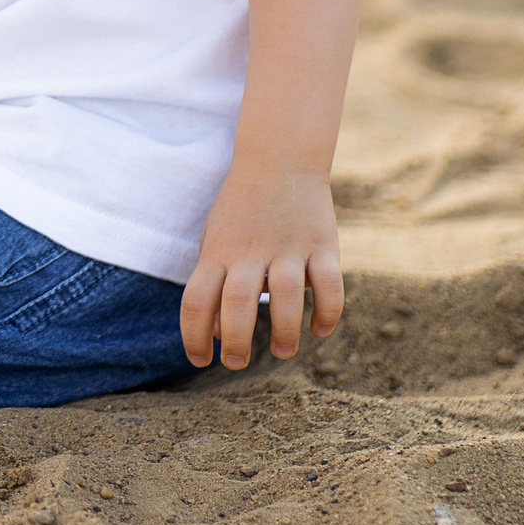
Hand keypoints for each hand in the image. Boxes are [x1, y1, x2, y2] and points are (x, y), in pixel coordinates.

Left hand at [179, 164, 343, 368]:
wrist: (279, 160)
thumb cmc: (240, 212)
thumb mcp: (215, 243)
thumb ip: (213, 287)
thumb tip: (217, 338)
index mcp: (218, 252)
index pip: (196, 301)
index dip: (194, 336)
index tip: (200, 360)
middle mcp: (250, 251)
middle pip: (236, 303)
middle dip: (236, 342)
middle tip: (237, 364)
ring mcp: (288, 247)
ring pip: (284, 296)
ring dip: (284, 332)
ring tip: (283, 352)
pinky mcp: (323, 244)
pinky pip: (329, 284)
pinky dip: (327, 312)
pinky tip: (319, 330)